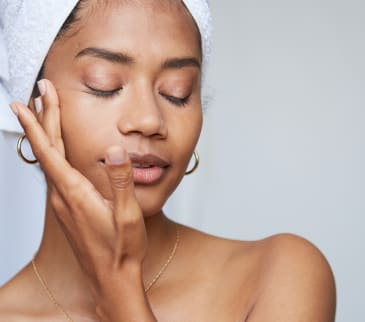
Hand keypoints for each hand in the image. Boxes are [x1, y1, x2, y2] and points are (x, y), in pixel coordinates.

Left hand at [10, 79, 155, 320]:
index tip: (32, 99)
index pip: (50, 150)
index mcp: (75, 193)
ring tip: (43, 112)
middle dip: (41, 118)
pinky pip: (54, 173)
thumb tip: (115, 149)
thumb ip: (121, 180)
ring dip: (44, 133)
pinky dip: (51, 152)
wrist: (112, 277)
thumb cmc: (121, 249)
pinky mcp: (67, 210)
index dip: (39, 122)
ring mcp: (62, 204)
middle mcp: (62, 196)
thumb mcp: (128, 214)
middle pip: (47, 150)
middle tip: (39, 92)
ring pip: (49, 160)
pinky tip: (57, 151)